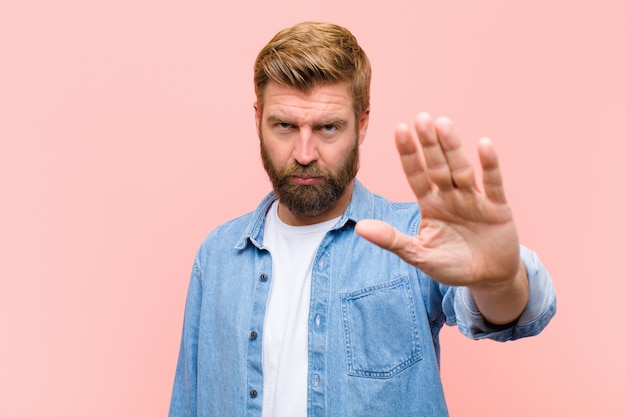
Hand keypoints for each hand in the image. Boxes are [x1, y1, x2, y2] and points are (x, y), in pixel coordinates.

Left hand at [356, 113, 521, 288]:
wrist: (488, 277)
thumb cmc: (451, 264)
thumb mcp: (418, 254)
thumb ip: (392, 240)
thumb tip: (360, 228)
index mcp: (430, 204)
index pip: (416, 174)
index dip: (409, 154)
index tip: (400, 129)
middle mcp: (450, 196)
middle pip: (437, 166)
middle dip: (429, 144)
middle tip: (421, 118)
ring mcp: (474, 199)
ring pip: (461, 169)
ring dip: (453, 148)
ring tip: (443, 124)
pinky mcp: (498, 208)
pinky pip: (493, 183)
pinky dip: (489, 166)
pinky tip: (484, 144)